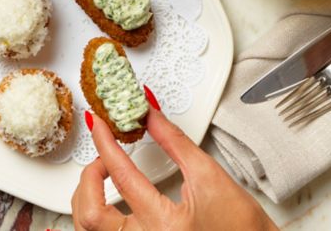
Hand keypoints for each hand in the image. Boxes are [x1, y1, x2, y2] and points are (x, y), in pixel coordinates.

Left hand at [73, 105, 277, 230]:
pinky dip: (99, 216)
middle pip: (90, 215)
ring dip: (88, 197)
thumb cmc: (242, 228)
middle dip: (88, 178)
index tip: (100, 124)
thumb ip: (173, 140)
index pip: (121, 175)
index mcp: (164, 226)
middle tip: (102, 155)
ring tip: (105, 175)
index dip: (105, 142)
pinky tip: (107, 200)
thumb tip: (149, 111)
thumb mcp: (208, 175)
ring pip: (90, 230)